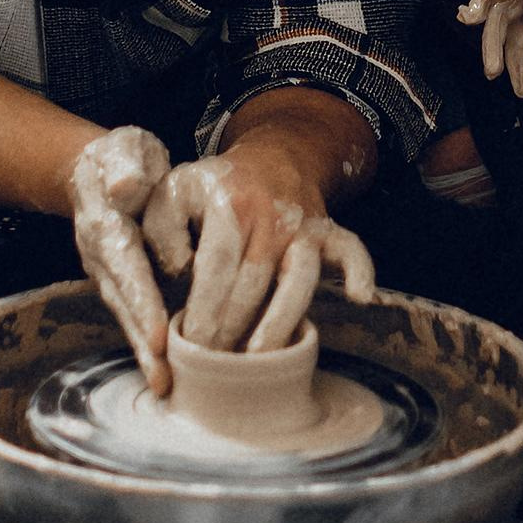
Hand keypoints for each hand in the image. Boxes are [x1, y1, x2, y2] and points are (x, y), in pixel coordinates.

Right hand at [69, 125, 173, 383]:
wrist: (94, 169)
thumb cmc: (119, 158)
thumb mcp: (123, 151)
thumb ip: (124, 166)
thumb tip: (127, 185)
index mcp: (105, 226)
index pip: (127, 268)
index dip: (143, 302)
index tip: (158, 335)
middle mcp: (102, 258)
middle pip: (125, 306)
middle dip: (143, 345)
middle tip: (166, 380)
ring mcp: (108, 275)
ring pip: (129, 317)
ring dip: (147, 353)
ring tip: (169, 386)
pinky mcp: (119, 284)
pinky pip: (136, 315)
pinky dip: (150, 344)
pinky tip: (171, 369)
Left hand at [143, 149, 374, 356]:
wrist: (273, 156)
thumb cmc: (215, 186)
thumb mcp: (173, 193)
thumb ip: (161, 232)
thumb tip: (179, 272)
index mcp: (229, 202)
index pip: (216, 265)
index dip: (204, 308)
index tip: (192, 343)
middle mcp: (271, 214)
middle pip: (254, 282)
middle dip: (232, 329)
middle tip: (214, 367)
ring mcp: (305, 225)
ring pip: (299, 279)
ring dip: (280, 322)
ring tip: (260, 358)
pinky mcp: (330, 233)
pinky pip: (352, 251)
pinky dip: (361, 271)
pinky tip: (358, 297)